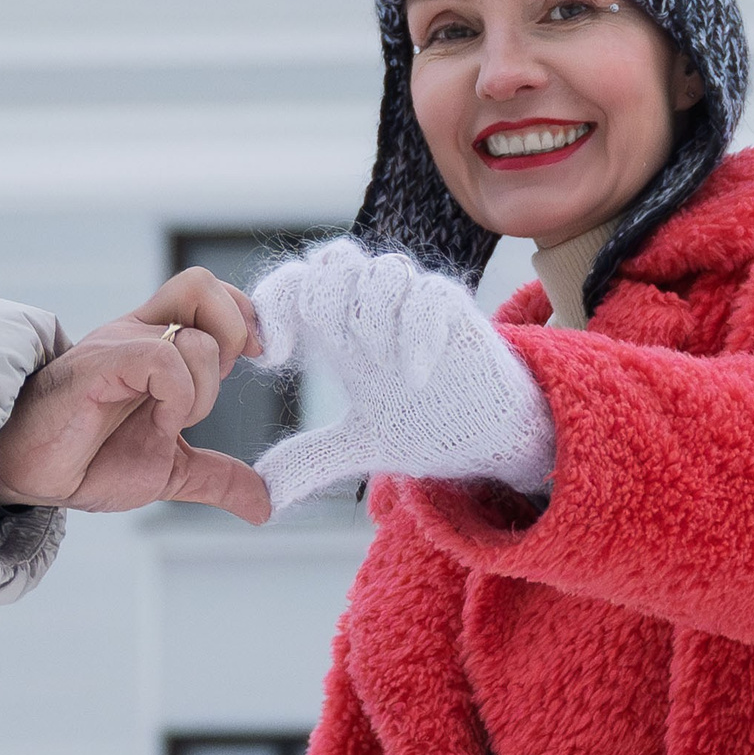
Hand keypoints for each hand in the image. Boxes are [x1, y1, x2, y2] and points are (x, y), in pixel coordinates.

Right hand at [0, 268, 270, 524]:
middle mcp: (140, 333)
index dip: (243, 317)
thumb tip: (264, 505)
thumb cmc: (88, 459)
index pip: (211, 292)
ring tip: (170, 423)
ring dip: (202, 391)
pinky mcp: (102, 363)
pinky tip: (157, 424)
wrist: (32, 474)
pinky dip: (177, 398)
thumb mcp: (170, 470)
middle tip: (210, 390)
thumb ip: (218, 477)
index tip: (255, 358)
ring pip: (195, 336)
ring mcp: (120, 343)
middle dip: (233, 338)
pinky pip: (163, 358)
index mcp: (158, 344)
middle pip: (203, 285)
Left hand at [249, 239, 553, 515]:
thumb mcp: (357, 445)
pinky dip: (415, 332)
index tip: (274, 359)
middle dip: (322, 299)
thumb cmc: (424, 425)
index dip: (273, 305)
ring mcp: (417, 305)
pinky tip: (412, 377)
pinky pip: (429, 295)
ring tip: (381, 367)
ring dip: (371, 316)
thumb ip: (310, 459)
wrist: (489, 435)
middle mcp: (377, 308)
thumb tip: (264, 495)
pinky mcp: (458, 312)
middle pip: (333, 259)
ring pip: (380, 269)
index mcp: (342, 330)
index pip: (296, 283)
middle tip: (330, 349)